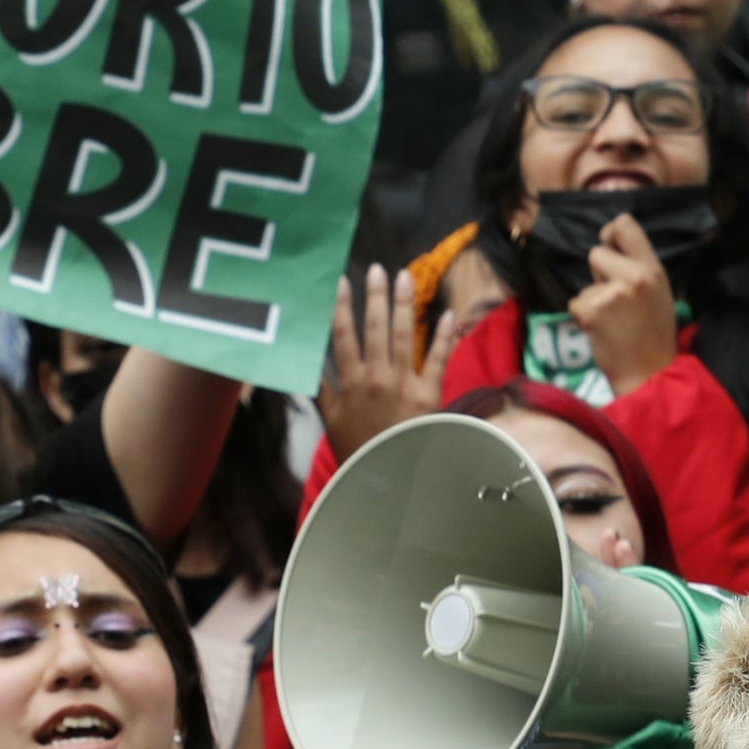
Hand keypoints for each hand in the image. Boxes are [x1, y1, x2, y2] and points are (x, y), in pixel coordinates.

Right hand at [319, 264, 449, 463]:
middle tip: (378, 269)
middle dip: (376, 296)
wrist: (388, 479)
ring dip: (405, 305)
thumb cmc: (357, 450)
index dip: (342, 307)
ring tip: (405, 277)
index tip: (340, 282)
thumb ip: (319, 390)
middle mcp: (377, 377)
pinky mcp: (430, 395)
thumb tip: (301, 364)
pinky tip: (447, 314)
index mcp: (352, 382)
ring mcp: (405, 384)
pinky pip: (438, 359)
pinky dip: (443, 336)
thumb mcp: (331, 421)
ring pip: (404, 336)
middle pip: (375, 329)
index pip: (343, 337)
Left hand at [569, 215, 681, 393]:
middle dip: (598, 274)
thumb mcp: (658, 293)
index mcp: (653, 269)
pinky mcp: (592, 310)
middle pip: (596, 253)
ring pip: (585, 285)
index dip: (610, 232)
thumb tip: (609, 244)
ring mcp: (612, 293)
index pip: (625, 225)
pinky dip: (583, 318)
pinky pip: (576, 303)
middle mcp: (634, 275)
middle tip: (617, 302)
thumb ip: (637, 269)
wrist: (649, 374)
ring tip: (613, 322)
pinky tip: (603, 332)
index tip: (607, 244)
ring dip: (591, 302)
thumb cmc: (653, 335)